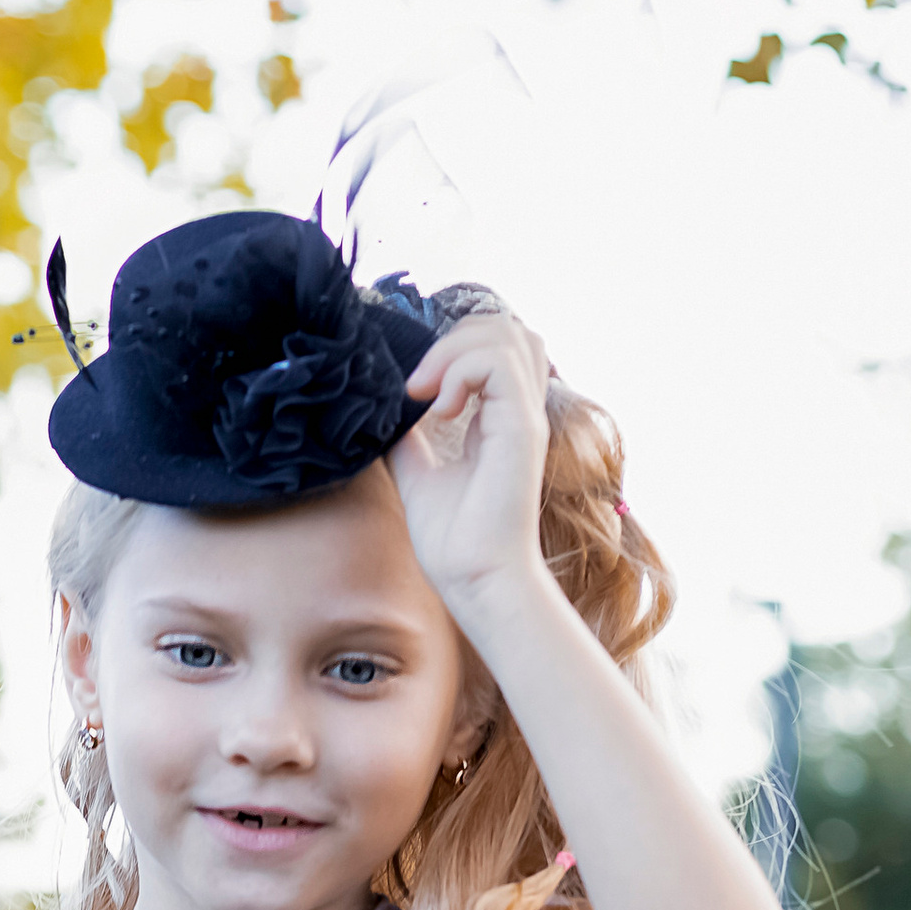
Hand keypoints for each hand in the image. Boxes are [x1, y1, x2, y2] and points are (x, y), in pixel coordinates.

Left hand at [386, 308, 554, 634]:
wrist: (474, 581)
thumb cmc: (456, 544)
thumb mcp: (419, 477)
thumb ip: (409, 441)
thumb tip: (387, 416)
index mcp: (500, 418)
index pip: (496, 347)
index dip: (454, 346)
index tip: (414, 387)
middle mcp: (518, 411)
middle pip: (505, 328)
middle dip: (453, 338)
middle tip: (417, 385)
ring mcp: (523, 417)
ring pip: (505, 334)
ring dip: (454, 351)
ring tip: (427, 394)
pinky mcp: (521, 428)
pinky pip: (497, 362)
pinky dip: (459, 371)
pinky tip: (439, 410)